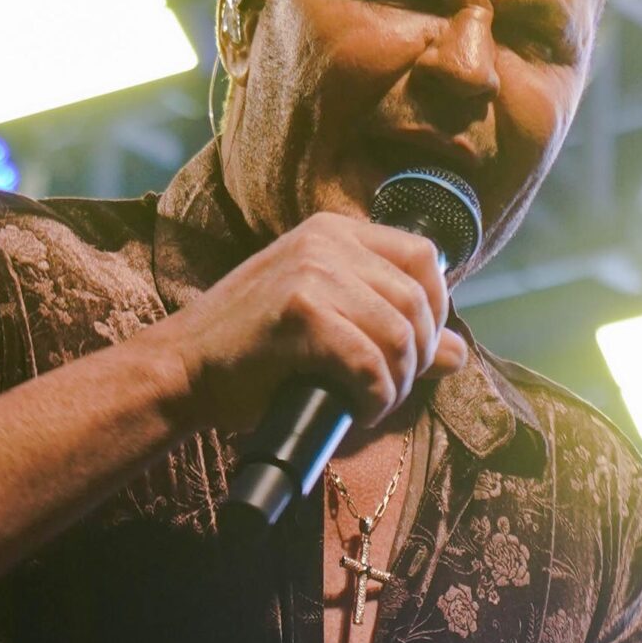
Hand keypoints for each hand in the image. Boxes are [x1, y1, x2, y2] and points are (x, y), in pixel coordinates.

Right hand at [162, 211, 468, 440]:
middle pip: (418, 300)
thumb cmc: (249, 351)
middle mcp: (327, 243)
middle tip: (389, 391)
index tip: (415, 352)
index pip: (424, 257)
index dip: (436, 310)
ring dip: (396, 383)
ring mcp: (313, 275)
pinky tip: (356, 410)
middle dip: (418, 358)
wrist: (182, 368)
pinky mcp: (300, 316)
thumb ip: (386, 324)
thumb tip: (459, 354)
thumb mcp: (323, 320)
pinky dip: (374, 398)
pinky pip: (370, 364)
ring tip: (371, 404)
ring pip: (399, 335)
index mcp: (334, 232)